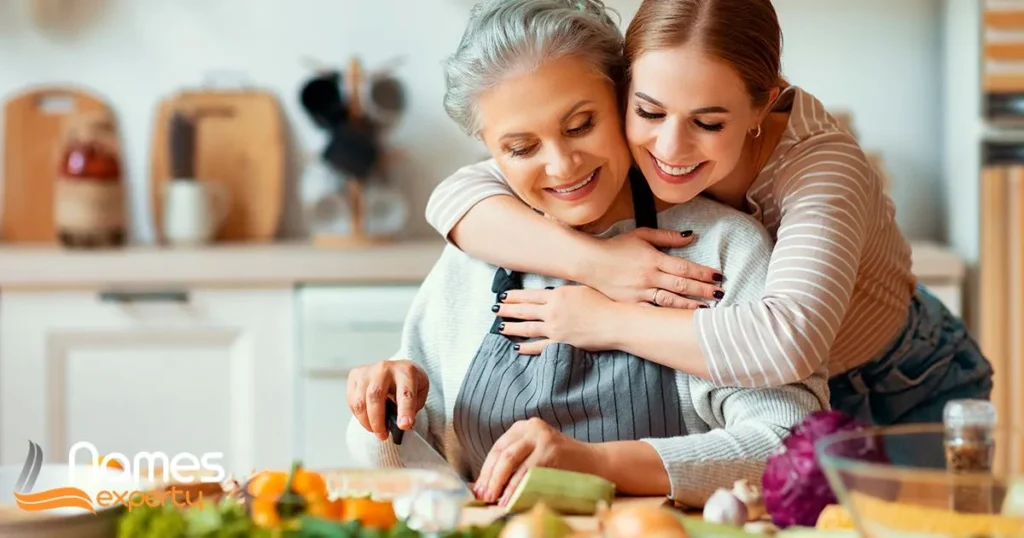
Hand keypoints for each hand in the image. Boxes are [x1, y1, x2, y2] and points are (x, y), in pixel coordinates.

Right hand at [347, 360, 428, 441]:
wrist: (396, 369)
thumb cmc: (408, 383)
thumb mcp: (420, 393)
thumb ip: (413, 408)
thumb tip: (402, 425)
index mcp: (406, 371)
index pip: (405, 393)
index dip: (405, 411)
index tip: (404, 425)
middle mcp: (385, 368)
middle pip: (375, 397)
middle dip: (378, 422)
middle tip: (383, 435)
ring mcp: (367, 371)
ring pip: (360, 401)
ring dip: (366, 422)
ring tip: (376, 431)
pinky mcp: (355, 375)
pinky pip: (352, 401)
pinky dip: (359, 416)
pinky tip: (368, 419)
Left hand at [473, 418, 599, 504]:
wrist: (595, 462)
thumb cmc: (562, 464)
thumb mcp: (536, 455)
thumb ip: (514, 464)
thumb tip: (483, 484)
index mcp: (524, 426)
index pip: (498, 448)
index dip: (486, 470)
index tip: (478, 489)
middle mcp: (532, 427)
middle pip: (502, 454)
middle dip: (490, 478)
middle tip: (484, 497)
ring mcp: (541, 438)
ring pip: (510, 461)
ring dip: (499, 484)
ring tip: (494, 501)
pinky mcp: (550, 450)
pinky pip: (525, 472)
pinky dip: (514, 488)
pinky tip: (510, 499)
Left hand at [493, 285, 618, 353]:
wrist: (615, 322)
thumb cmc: (603, 303)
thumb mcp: (581, 290)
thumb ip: (563, 292)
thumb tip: (550, 294)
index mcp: (557, 295)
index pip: (529, 295)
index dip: (514, 296)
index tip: (503, 296)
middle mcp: (552, 311)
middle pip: (524, 310)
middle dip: (507, 309)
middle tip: (495, 309)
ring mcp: (555, 329)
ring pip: (527, 328)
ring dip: (512, 327)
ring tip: (500, 327)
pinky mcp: (560, 343)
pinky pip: (539, 346)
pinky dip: (526, 348)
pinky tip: (516, 348)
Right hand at [580, 228, 723, 307]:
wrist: (589, 262)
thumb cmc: (616, 246)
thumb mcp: (641, 235)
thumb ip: (667, 236)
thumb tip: (690, 236)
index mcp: (653, 259)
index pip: (684, 267)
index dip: (702, 272)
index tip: (717, 276)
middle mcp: (649, 277)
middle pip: (681, 285)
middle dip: (703, 289)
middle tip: (720, 293)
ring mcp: (639, 292)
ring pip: (670, 301)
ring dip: (690, 305)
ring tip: (706, 308)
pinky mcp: (631, 303)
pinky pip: (652, 311)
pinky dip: (667, 315)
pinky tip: (679, 320)